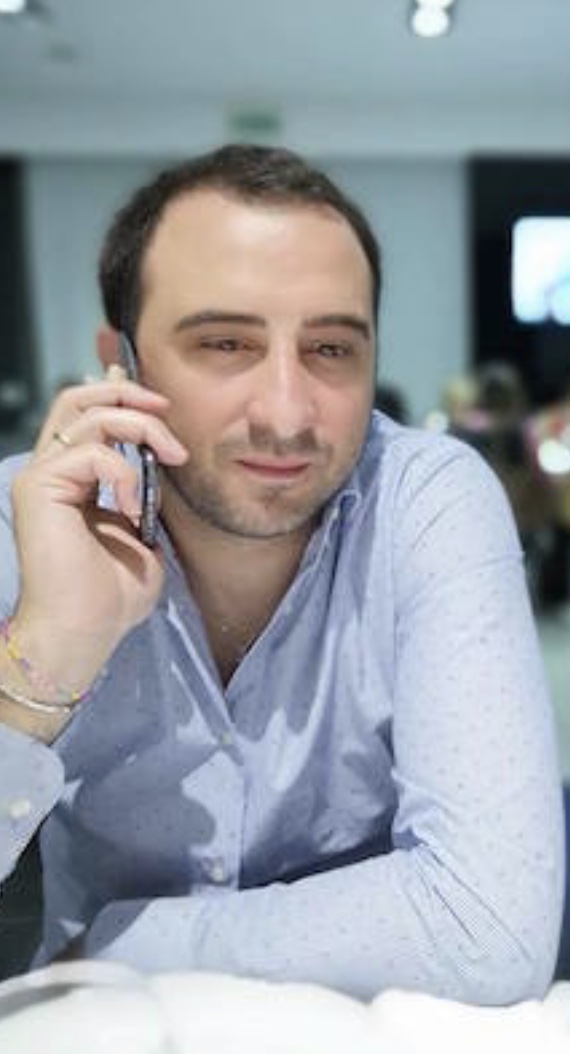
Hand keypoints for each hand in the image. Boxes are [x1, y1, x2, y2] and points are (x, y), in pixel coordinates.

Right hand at [9, 369, 187, 695]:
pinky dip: (126, 474)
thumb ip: (145, 498)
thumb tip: (162, 465)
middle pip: (78, 397)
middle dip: (128, 393)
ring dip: (141, 426)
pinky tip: (136, 508)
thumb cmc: (110, 597)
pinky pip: (93, 452)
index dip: (120, 394)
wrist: (83, 631)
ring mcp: (40, 476)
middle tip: (167, 410)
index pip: (87, 415)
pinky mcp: (38, 487)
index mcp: (71, 479)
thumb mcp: (142, 537)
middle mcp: (49, 470)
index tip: (162, 403)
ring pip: (88, 412)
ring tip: (172, 456)